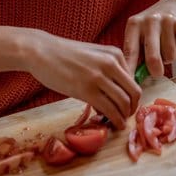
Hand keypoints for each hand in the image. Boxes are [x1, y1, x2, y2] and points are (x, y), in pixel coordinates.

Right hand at [25, 32, 140, 129]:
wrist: (41, 51)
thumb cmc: (64, 54)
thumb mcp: (93, 55)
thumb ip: (108, 70)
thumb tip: (115, 95)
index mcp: (115, 53)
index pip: (133, 80)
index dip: (132, 96)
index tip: (126, 106)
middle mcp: (111, 63)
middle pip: (134, 92)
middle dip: (132, 108)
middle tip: (126, 117)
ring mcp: (99, 77)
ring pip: (123, 103)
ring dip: (123, 117)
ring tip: (118, 123)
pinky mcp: (87, 90)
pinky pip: (109, 109)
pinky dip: (114, 120)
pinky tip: (112, 124)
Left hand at [123, 0, 175, 77]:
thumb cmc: (153, 25)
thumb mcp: (139, 31)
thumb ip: (135, 51)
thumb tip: (131, 77)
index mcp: (135, 23)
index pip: (130, 50)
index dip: (129, 69)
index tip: (130, 83)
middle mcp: (150, 20)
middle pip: (152, 56)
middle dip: (155, 70)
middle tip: (157, 73)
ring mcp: (168, 21)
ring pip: (169, 55)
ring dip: (168, 58)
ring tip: (166, 48)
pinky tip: (175, 41)